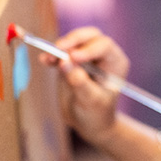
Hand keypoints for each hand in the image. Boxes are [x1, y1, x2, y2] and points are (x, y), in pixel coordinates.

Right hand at [49, 26, 129, 144]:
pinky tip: (44, 61)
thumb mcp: (91, 101)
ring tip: (49, 58)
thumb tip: (65, 62)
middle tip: (58, 49)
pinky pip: (61, 53)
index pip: (104, 46)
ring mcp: (85, 57)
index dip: (89, 49)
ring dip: (59, 48)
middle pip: (89, 37)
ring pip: (73, 42)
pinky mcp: (70, 62)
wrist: (87, 123)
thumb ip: (80, 82)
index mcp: (115, 62)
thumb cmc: (97, 114)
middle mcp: (102, 55)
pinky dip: (52, 55)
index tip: (74, 57)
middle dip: (73, 40)